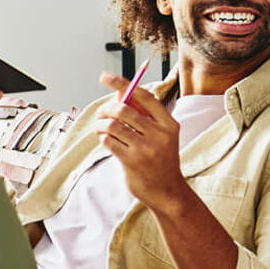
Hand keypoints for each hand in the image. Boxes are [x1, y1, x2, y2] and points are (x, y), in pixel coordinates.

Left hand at [96, 71, 186, 211]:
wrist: (167, 191)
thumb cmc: (159, 159)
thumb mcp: (158, 135)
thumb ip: (142, 115)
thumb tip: (119, 93)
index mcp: (169, 123)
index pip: (144, 96)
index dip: (123, 84)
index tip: (105, 77)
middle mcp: (160, 134)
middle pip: (124, 109)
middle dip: (107, 109)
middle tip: (102, 114)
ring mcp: (146, 148)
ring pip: (113, 125)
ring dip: (101, 125)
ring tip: (101, 128)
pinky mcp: (132, 161)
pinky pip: (108, 141)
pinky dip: (103, 138)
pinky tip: (106, 141)